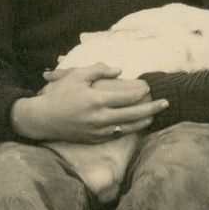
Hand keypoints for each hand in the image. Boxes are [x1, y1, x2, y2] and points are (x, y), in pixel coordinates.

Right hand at [16, 65, 167, 143]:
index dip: (141, 92)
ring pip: (128, 128)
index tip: (149, 87)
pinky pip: (117, 135)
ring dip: (144, 121)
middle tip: (166, 103)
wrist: (42, 120)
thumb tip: (119, 70)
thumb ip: (99, 70)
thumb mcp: (76, 76)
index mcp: (97, 100)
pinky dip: (129, 129)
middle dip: (152, 108)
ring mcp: (98, 131)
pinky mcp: (95, 140)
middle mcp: (100, 118)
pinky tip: (136, 124)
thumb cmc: (59, 95)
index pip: (127, 97)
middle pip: (133, 114)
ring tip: (155, 115)